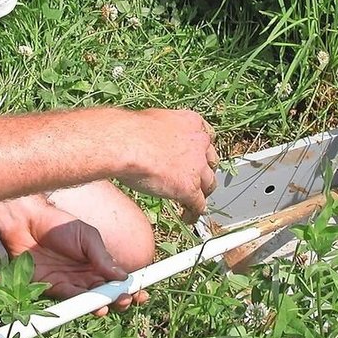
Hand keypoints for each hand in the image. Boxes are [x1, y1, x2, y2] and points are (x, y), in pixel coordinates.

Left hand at [0, 200, 147, 315]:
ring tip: (117, 303)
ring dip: (106, 305)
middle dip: (121, 299)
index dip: (131, 288)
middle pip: (108, 294)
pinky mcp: (55, 291)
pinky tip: (98, 307)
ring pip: (93, 301)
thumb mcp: (88, 237)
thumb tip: (123, 276)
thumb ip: (103, 258)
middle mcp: (87, 276)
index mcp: (98, 262)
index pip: (118, 279)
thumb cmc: (59, 226)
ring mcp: (72, 284)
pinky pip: (73, 301)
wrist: (27, 225)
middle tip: (128, 299)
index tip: (142, 293)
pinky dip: (86, 306)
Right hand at [117, 109, 218, 223]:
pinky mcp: (189, 188)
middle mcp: (200, 144)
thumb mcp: (154, 119)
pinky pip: (198, 205)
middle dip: (204, 173)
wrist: (126, 144)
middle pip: (211, 163)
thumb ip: (164, 130)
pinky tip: (188, 218)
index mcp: (192, 123)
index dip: (202, 151)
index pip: (208, 138)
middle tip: (195, 180)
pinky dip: (194, 213)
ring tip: (193, 202)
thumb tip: (155, 137)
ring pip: (209, 185)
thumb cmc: (130, 130)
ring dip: (202, 194)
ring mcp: (197, 167)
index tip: (198, 157)